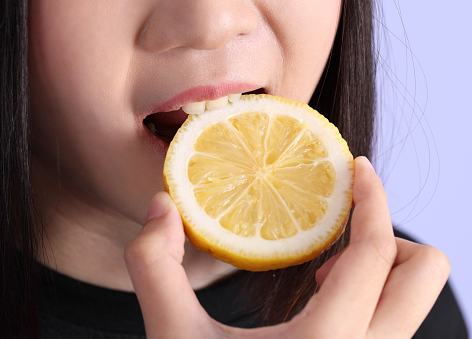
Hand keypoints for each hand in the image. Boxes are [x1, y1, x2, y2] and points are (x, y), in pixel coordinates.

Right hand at [124, 156, 449, 337]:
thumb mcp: (172, 336)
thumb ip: (154, 265)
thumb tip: (161, 205)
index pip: (375, 254)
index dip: (372, 198)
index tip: (359, 168)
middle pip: (425, 274)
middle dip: (389, 235)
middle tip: (341, 227)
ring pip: (414, 300)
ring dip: (378, 269)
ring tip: (323, 271)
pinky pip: (394, 320)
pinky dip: (371, 296)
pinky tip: (322, 301)